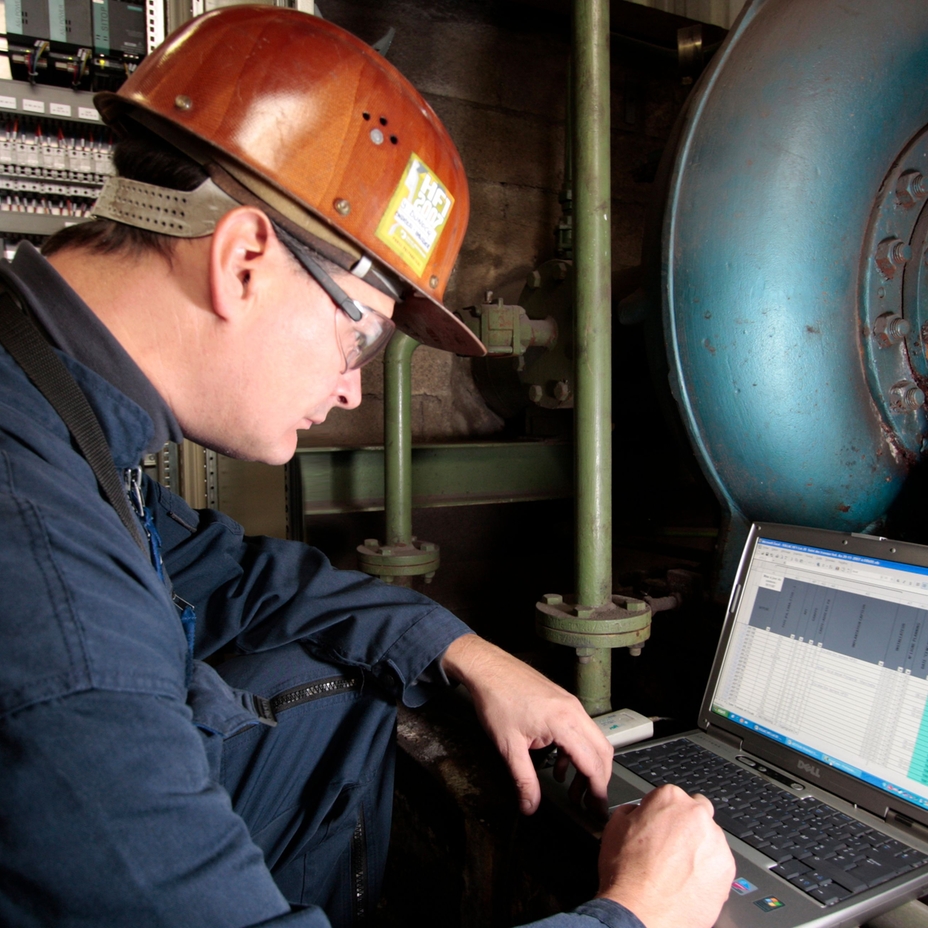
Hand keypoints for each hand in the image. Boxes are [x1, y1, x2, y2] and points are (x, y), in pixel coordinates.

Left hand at [441, 634, 613, 814]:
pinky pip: (580, 730)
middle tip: (591, 803)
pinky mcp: (563, 702)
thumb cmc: (497, 699)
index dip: (598, 789)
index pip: (593, 762)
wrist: (488, 668)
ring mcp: (570, 704)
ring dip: (588, 766)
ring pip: (593, 740)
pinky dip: (577, 751)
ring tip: (574, 790)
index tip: (598, 808)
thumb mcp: (508, 746)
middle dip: (600, 780)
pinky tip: (560, 765)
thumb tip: (530, 806)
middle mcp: (574, 711)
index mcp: (564, 722)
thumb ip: (523, 779)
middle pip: (602, 751)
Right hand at [597, 785, 734, 927]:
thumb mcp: (614, 827)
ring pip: (710, 838)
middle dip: (686, 825)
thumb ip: (631, 811)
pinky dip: (708, 870)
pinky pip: (719, 862)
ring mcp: (715, 841)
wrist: (642, 912)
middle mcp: (697, 815)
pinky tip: (689, 882)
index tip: (658, 827)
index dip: (662, 814)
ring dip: (698, 848)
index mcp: (670, 798)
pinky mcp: (727, 868)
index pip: (671, 797)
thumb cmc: (627, 872)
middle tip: (671, 847)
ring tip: (678, 870)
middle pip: (697, 812)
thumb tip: (637, 812)